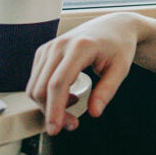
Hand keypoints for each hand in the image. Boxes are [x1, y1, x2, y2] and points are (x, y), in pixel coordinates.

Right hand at [26, 12, 139, 135]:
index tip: (56, 129)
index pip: (58, 83)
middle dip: (52, 112)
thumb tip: (94, 112)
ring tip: (74, 106)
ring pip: (34, 86)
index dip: (54, 109)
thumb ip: (107, 90)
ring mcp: (49, 47)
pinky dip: (47, 94)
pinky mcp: (44, 52)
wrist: (114, 26)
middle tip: (72, 124)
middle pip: (42, 88)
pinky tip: (68, 94)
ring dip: (48, 105)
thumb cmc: (119, 46)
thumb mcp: (121, 69)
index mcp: (80, 47)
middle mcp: (59, 45)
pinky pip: (36, 80)